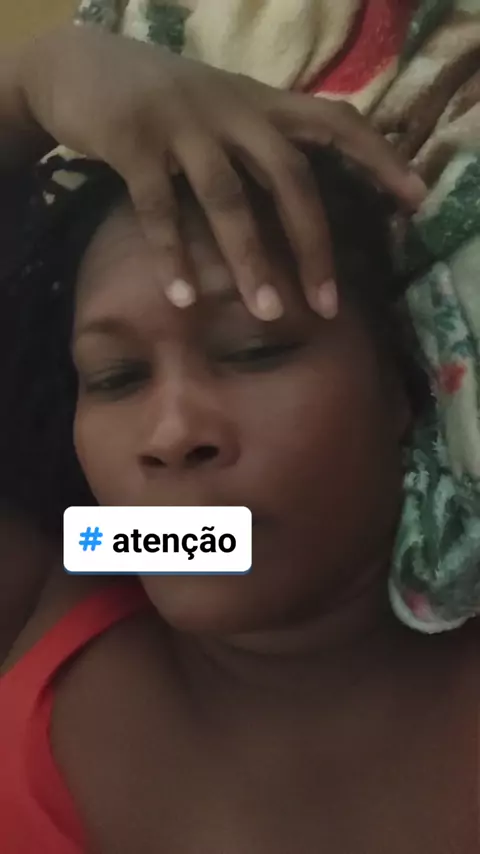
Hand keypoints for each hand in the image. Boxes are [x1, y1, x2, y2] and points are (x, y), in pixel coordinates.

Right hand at [22, 24, 425, 318]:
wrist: (81, 64)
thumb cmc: (162, 100)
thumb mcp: (222, 107)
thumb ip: (262, 142)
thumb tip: (306, 201)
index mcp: (259, 103)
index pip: (334, 122)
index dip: (378, 158)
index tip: (415, 199)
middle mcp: (230, 109)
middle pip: (289, 175)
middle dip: (312, 243)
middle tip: (327, 305)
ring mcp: (181, 123)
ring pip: (227, 196)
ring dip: (249, 260)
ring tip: (267, 314)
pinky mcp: (132, 141)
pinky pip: (157, 206)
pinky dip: (171, 254)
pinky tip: (182, 297)